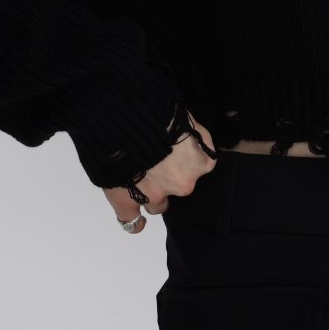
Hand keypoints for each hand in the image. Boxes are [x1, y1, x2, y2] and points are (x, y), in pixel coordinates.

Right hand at [101, 114, 218, 234]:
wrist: (125, 113)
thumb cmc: (159, 108)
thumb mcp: (187, 118)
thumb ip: (190, 136)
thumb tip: (185, 138)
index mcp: (202, 162)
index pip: (199, 168)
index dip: (185, 161)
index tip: (177, 154)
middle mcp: (184, 182)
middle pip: (179, 186)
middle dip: (169, 177)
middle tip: (157, 161)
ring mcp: (155, 194)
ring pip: (158, 205)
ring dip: (152, 195)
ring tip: (141, 181)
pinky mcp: (128, 201)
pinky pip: (131, 221)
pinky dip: (133, 221)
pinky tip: (136, 220)